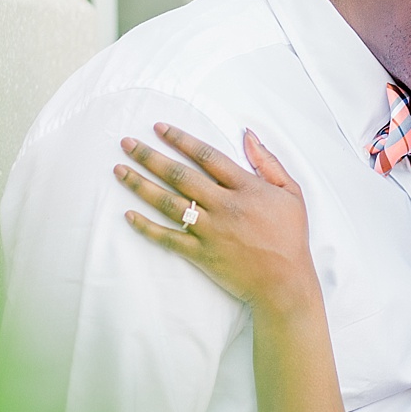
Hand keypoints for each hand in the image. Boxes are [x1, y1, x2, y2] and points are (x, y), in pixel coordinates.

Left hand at [114, 124, 320, 315]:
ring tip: (119, 171)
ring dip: (140, 185)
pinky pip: (168, 238)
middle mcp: (224, 206)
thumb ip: (268, 162)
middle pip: (179, 175)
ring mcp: (210, 231)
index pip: (206, 155)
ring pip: (168, 203)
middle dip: (150, 156)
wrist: (285, 283)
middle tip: (127, 143)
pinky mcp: (201, 254)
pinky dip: (146, 228)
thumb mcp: (291, 193)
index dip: (180, 139)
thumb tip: (247, 135)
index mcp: (246, 188)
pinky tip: (129, 215)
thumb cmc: (291, 237)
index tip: (159, 128)